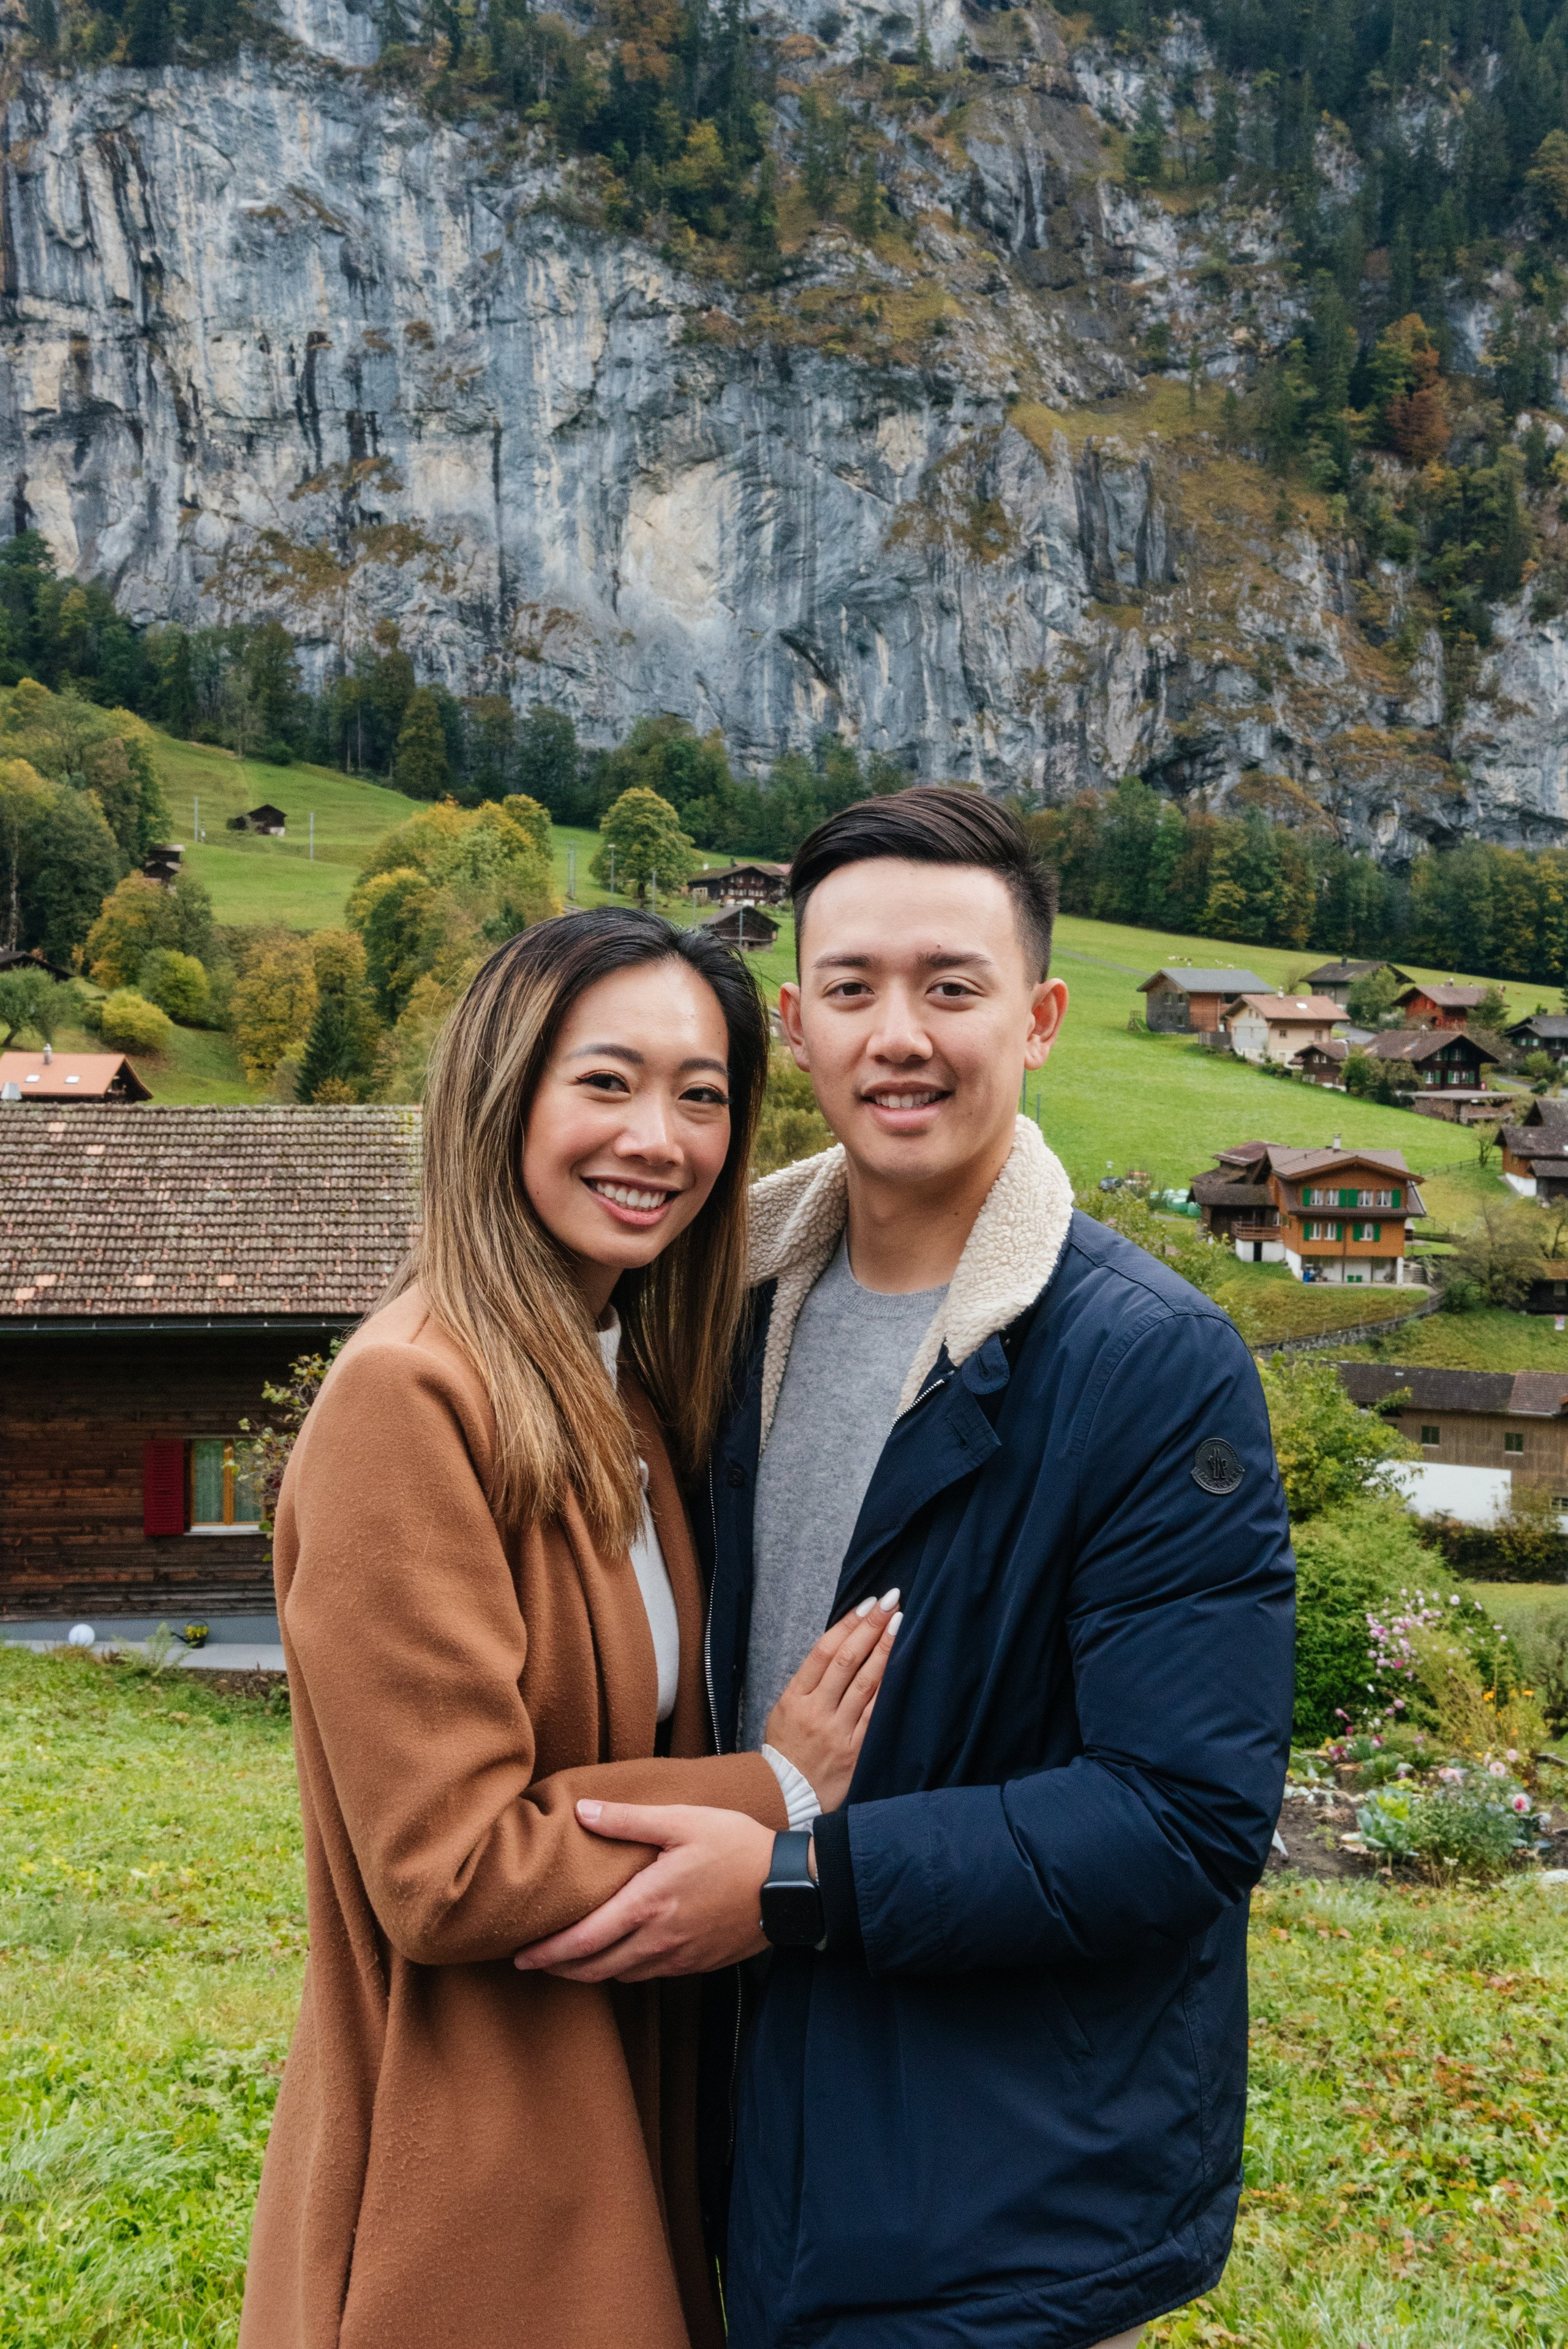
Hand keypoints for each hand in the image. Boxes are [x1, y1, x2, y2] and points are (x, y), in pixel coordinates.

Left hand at [512, 1802, 773, 1981]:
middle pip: (595, 1968)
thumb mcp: (684, 1821)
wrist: (790, 1887)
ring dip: (590, 1972)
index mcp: (649, 1904)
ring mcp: (679, 1957)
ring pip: (620, 1975)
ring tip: (569, 1960)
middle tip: (534, 1962)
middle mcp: (658, 1939)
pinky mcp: (697, 1964)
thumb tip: (582, 1812)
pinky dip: (623, 1970)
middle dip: (560, 1968)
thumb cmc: (737, 1846)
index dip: (549, 1952)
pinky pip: (649, 1975)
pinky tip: (619, 1956)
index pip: (585, 1940)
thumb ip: (629, 1820)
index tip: (520, 1956)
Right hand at [764, 1590, 900, 1810]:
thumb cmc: (786, 1748)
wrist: (785, 1796)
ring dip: (884, 1650)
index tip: (868, 1603)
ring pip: (865, 1684)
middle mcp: (816, 1711)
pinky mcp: (856, 1751)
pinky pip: (875, 1715)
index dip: (848, 1624)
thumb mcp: (783, 1709)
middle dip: (870, 1627)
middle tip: (890, 1600)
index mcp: (795, 1697)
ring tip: (900, 1622)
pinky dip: (888, 1688)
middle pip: (847, 1660)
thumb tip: (840, 1645)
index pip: (824, 1651)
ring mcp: (837, 1731)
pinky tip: (902, 1666)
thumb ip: (809, 1681)